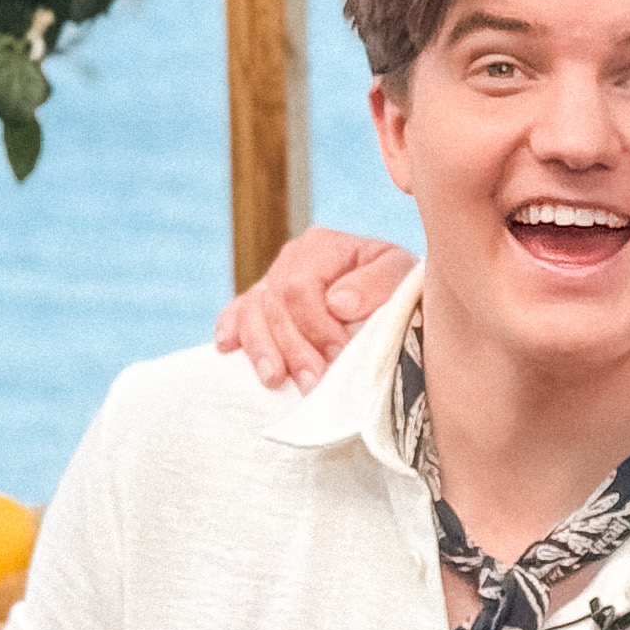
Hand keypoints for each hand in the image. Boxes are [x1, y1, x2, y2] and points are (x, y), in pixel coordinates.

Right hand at [214, 226, 413, 391]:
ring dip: (263, 349)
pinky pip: (237, 312)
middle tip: (313, 383)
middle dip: (294, 347)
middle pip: (275, 304)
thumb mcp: (402, 276)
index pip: (301, 288)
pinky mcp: (264, 304)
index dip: (317, 326)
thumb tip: (337, 302)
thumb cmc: (401, 287)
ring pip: (252, 312)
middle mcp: (292, 258)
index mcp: (322, 246)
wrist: (396, 297)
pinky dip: (232, 329)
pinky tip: (227, 348)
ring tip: (275, 380)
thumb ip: (377, 283)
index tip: (339, 356)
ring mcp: (274, 280)